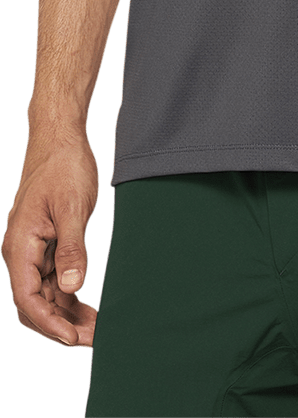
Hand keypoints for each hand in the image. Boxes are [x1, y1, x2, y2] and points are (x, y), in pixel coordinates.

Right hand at [1, 133, 99, 346]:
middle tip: (95, 339)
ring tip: (98, 329)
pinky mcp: (46, 244)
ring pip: (46, 295)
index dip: (50, 324)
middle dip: (61, 325)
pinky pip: (54, 279)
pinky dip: (70, 296)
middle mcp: (21, 253)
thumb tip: (71, 288)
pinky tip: (90, 307)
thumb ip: (72, 248)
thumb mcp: (71, 206)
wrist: (60, 138)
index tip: (74, 338)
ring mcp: (33, 250)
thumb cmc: (63, 166)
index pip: (28, 299)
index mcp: (20, 246)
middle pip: (35, 304)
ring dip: (68, 314)